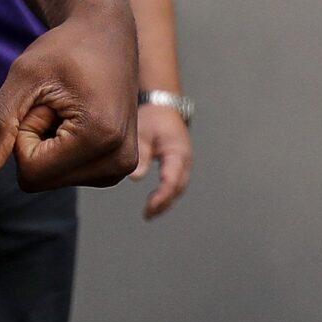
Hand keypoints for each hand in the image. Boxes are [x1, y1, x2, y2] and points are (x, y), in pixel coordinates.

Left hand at [0, 2, 138, 190]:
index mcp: (101, 139)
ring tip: (68, 107)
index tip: (43, 100)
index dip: (23, 132)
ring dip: (47, 142)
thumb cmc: (65, 49)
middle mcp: (121, 162)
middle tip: (55, 103)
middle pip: (42, 178)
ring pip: (52, 177)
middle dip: (35, 140)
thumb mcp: (23, 76)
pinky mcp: (119, 166)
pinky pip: (67, 173)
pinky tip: (76, 117)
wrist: (106, 36)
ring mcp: (124, 167)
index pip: (31, 171)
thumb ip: (0, 121)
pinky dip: (61, 146)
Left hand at [130, 101, 193, 217]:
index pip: (172, 180)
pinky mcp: (178, 164)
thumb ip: (141, 155)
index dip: (162, 196)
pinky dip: (166, 194)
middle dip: (164, 203)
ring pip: (178, 188)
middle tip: (148, 215)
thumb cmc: (151, 118)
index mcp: (178, 153)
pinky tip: (154, 202)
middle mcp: (184, 161)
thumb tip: (136, 178)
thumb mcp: (143, 132)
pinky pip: (175, 183)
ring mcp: (184, 163)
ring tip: (150, 213)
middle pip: (177, 188)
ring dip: (166, 201)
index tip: (149, 207)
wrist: (162, 106)